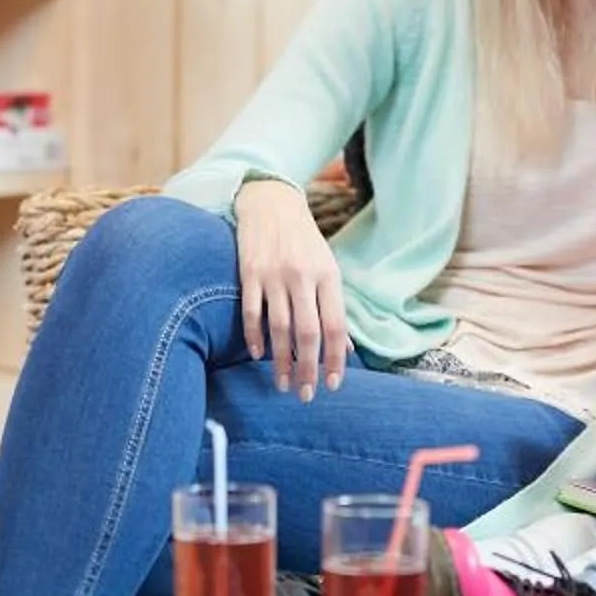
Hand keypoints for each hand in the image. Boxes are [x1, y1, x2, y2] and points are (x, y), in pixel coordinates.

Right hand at [234, 176, 348, 399]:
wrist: (272, 201)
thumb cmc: (304, 241)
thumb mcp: (327, 268)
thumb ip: (334, 307)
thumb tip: (345, 350)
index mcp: (328, 276)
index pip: (335, 326)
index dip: (335, 359)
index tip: (332, 385)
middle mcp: (303, 276)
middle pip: (308, 333)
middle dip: (308, 368)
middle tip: (306, 394)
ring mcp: (274, 274)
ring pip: (279, 327)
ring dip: (281, 360)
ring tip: (283, 384)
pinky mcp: (249, 271)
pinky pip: (252, 311)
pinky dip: (254, 336)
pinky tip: (257, 355)